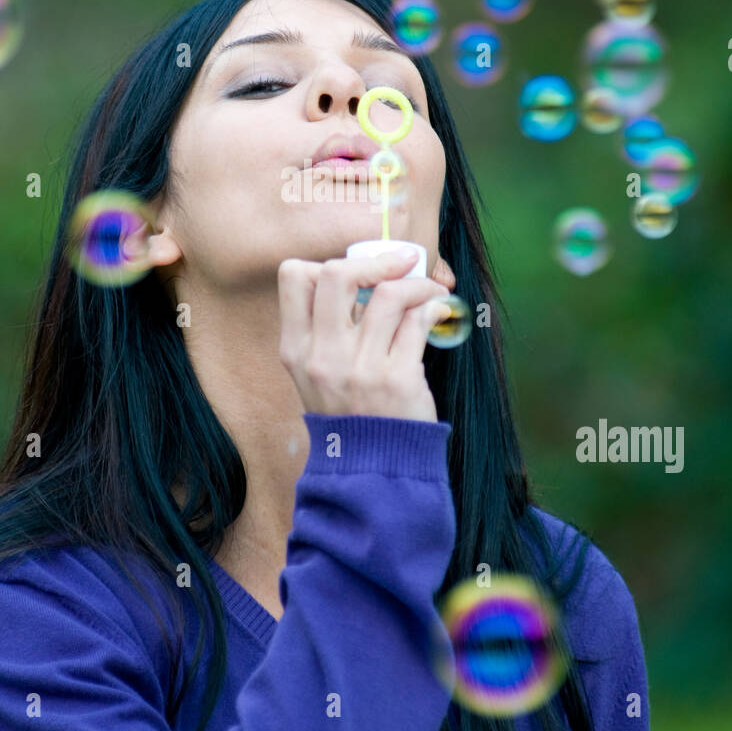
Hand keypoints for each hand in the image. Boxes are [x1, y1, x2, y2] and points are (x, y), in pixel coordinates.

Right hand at [277, 248, 450, 422]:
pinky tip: (437, 310)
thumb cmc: (350, 412)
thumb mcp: (318, 372)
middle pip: (338, 275)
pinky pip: (418, 321)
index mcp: (296, 349)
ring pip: (388, 294)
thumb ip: (330, 327)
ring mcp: (359, 368)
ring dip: (417, 284)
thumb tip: (369, 272)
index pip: (294, 278)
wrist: (372, 469)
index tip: (357, 271)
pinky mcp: (397, 379)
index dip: (326, 262)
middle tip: (399, 264)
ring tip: (428, 291)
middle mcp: (322, 356)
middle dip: (375, 260)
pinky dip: (433, 306)